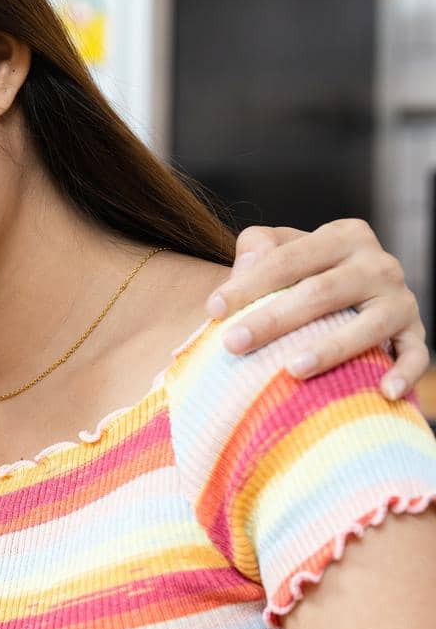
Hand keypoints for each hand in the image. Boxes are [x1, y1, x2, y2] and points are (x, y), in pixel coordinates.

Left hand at [205, 219, 427, 399]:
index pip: (289, 259)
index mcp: (343, 236)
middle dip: (274, 319)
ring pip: (368, 324)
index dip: (248, 284)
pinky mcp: (414, 331)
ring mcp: (401, 299)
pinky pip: (415, 353)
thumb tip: (247, 263)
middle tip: (233, 344)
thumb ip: (260, 247)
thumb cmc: (302, 273)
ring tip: (292, 369)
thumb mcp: (282, 250)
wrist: (350, 294)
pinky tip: (383, 392)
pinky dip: (404, 372)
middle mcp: (378, 263)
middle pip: (322, 292)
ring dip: (331, 348)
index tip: (213, 310)